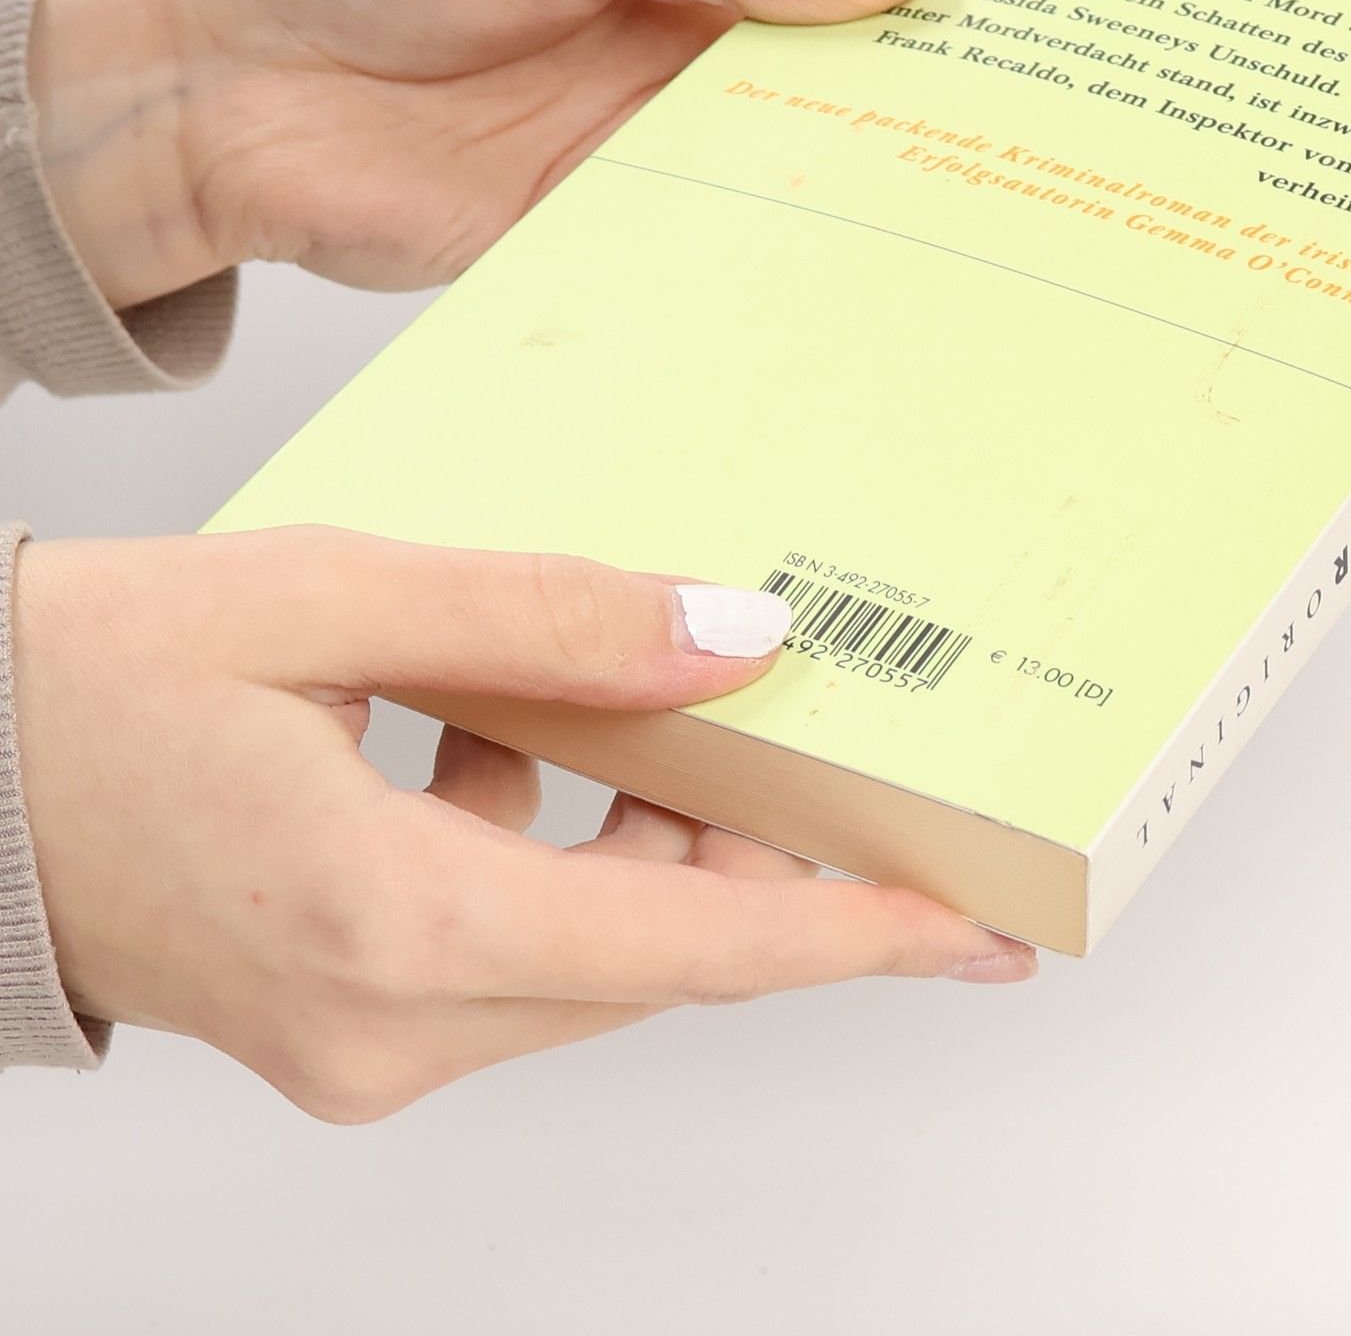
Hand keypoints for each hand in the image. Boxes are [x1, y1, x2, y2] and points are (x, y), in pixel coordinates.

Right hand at [10, 528, 1033, 1120]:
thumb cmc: (86, 683)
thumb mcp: (337, 596)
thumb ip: (550, 617)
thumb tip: (730, 635)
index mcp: (394, 923)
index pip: (690, 947)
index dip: (848, 931)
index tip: (971, 928)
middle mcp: (390, 1023)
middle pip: (655, 949)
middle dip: (753, 851)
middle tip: (826, 752)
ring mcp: (365, 1044)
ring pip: (593, 951)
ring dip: (648, 840)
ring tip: (650, 713)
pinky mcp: (349, 1024)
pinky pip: (515, 951)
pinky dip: (551, 849)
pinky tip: (509, 739)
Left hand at [26, 0, 933, 308]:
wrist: (213, 82)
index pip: (820, 0)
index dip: (907, 22)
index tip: (1009, 50)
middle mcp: (655, 76)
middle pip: (806, 112)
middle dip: (895, 136)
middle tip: (1008, 168)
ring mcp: (620, 170)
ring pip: (759, 200)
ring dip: (831, 218)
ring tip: (944, 247)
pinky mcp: (578, 253)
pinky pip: (682, 273)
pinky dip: (741, 287)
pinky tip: (813, 303)